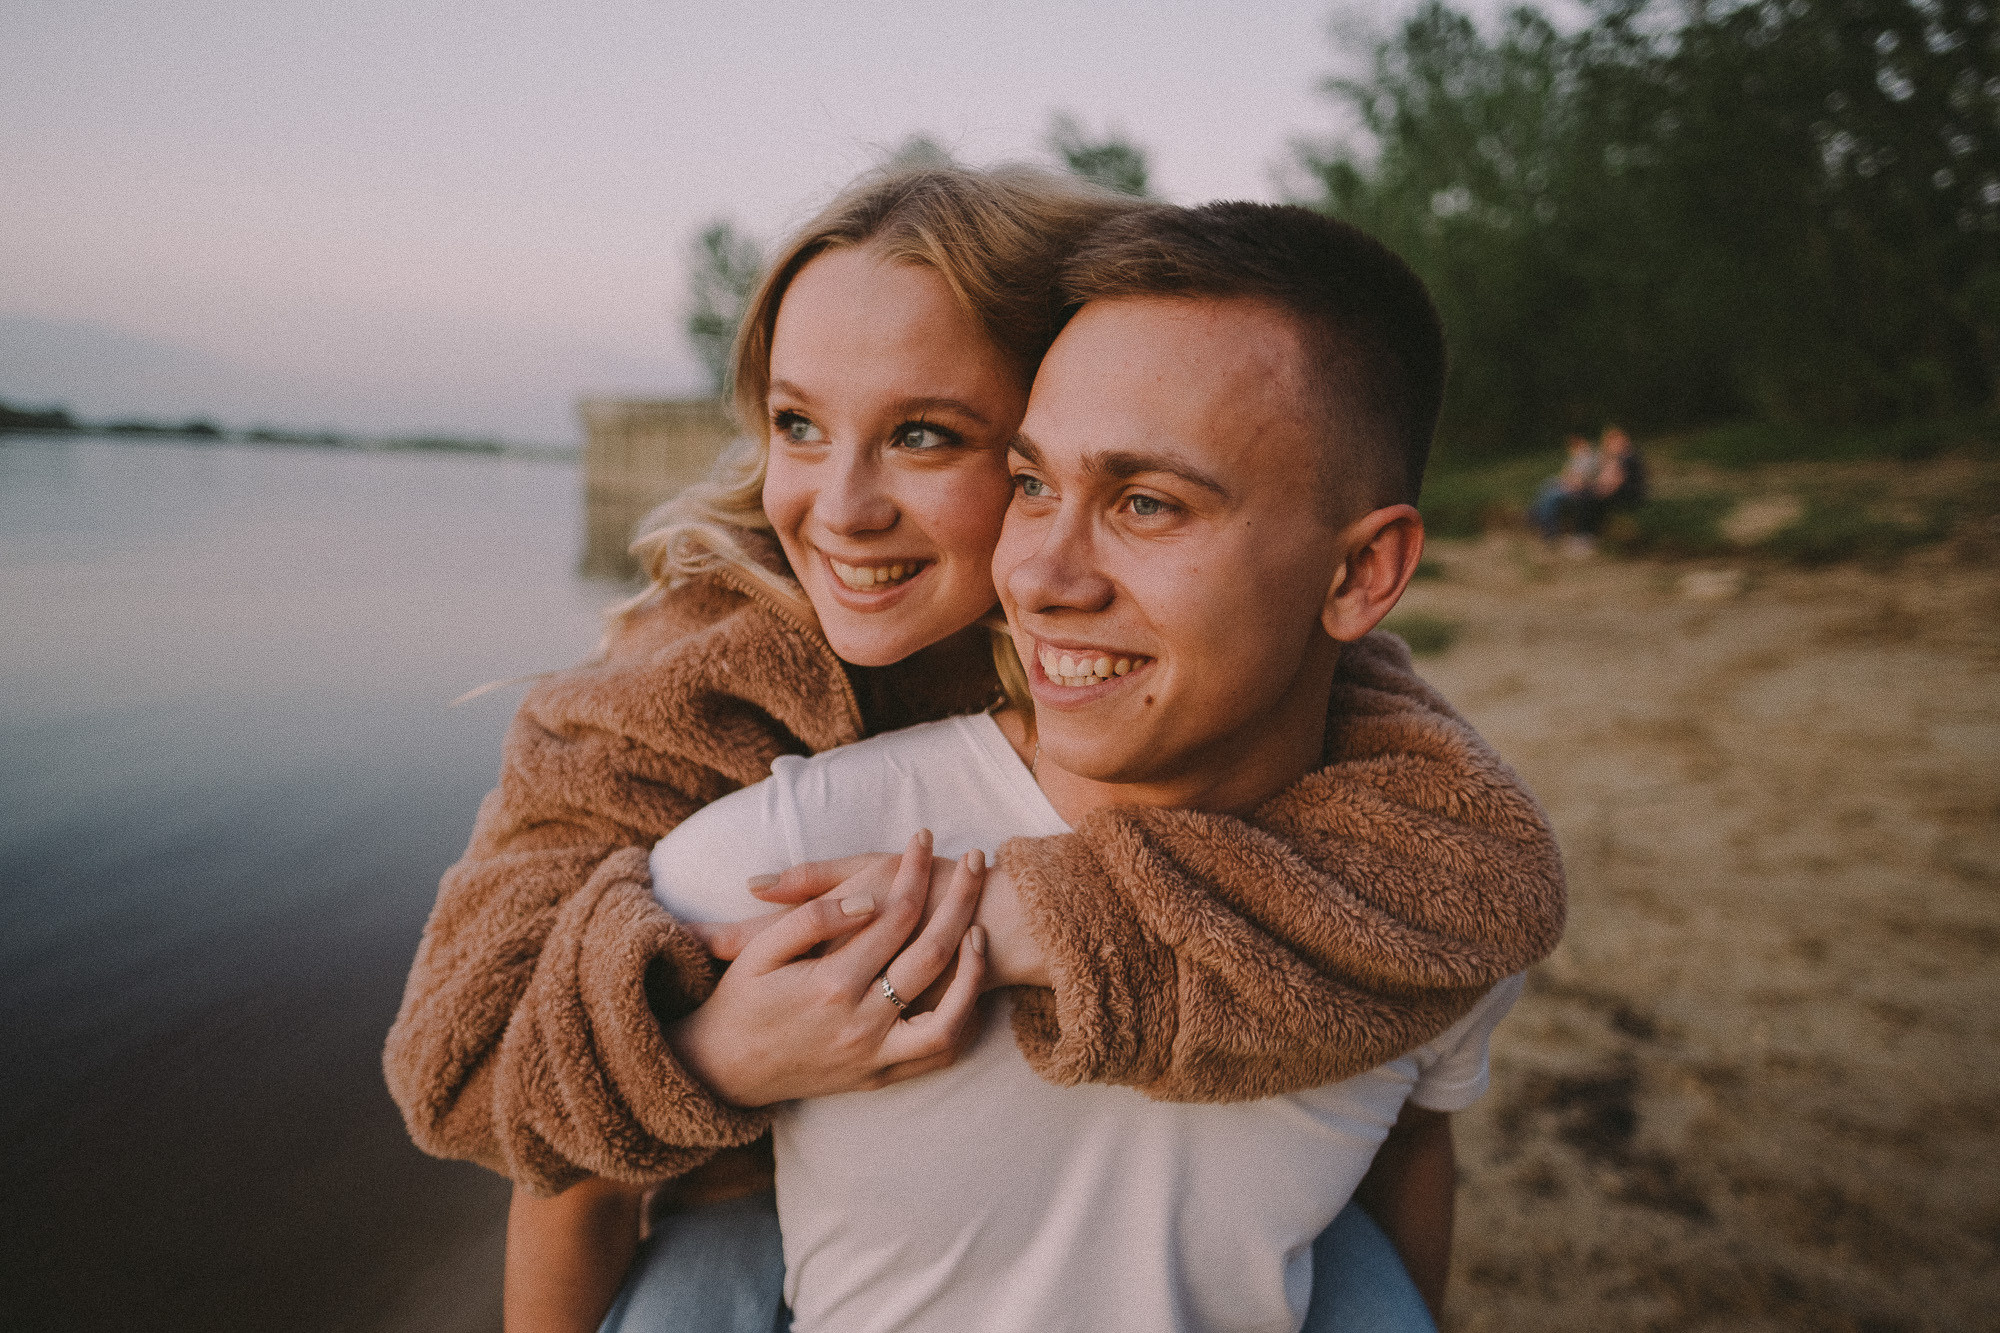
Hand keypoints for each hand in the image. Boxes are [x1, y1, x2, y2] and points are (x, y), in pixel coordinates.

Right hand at [665, 831, 988, 1106]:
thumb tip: (867, 901)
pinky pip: (938, 1053)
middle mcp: (861, 1023)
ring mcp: (875, 1055)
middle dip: (961, 899)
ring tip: (980, 928)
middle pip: (933, 952)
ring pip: (951, 1016)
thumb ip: (812, 918)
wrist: (722, 1073)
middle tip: (974, 861)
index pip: (895, 915)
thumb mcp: (759, 952)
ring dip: (974, 969)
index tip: (925, 838)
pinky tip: (967, 984)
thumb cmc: (738, 1002)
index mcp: (831, 984)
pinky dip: (962, 1020)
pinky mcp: (880, 1076)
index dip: (915, 870)